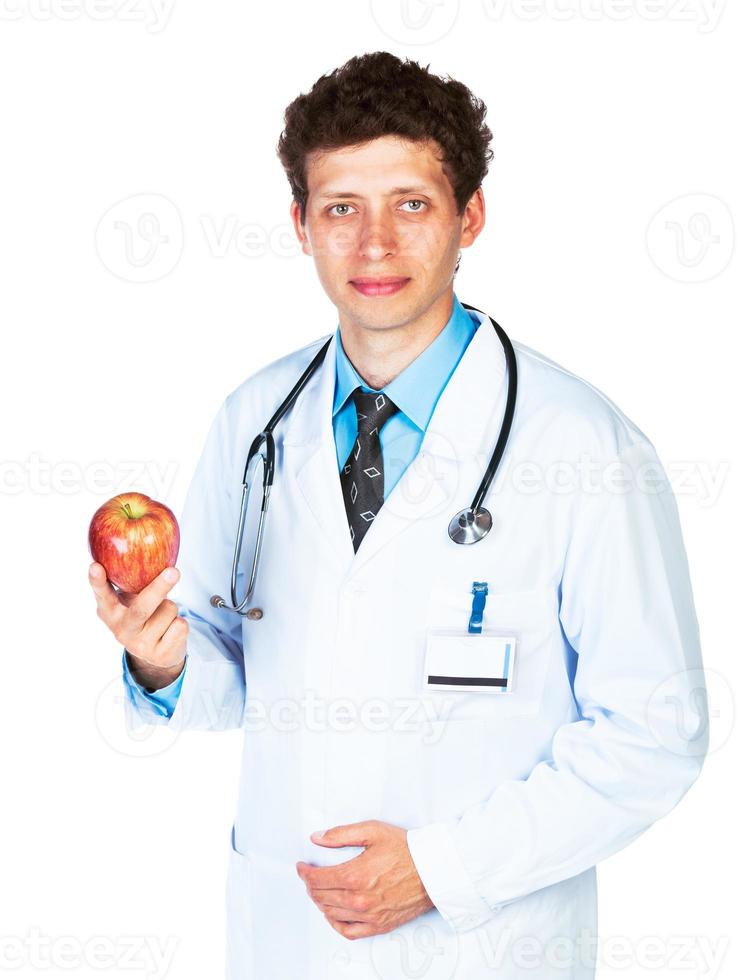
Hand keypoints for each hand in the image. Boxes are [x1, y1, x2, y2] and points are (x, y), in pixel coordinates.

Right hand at [89, 562, 186, 677]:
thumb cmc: (144, 616)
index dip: (97, 581)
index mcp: (110, 612)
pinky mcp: (159, 655)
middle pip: (141, 608)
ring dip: (172, 608)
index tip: (95, 566)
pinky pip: (180, 626)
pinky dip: (181, 623)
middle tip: (174, 571)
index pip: (102, 594)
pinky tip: (170, 630)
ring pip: (169, 611)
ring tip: (162, 616)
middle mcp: (121, 629)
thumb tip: (142, 545)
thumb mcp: (132, 600)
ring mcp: (140, 645)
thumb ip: (131, 582)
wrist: (157, 655)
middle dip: (159, 588)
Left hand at [296, 820, 433, 940]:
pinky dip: (335, 923)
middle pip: (321, 897)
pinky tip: (333, 913)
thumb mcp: (373, 831)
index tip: (302, 867)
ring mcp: (368, 915)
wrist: (433, 870)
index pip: (317, 879)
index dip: (304, 872)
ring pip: (331, 914)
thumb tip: (317, 838)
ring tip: (320, 890)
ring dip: (320, 902)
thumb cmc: (406, 849)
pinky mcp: (378, 925)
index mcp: (354, 875)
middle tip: (310, 876)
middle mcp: (358, 899)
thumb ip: (341, 835)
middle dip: (310, 885)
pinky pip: (348, 931)